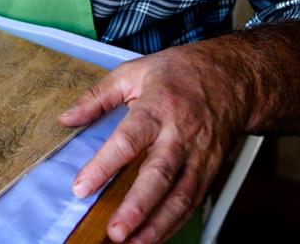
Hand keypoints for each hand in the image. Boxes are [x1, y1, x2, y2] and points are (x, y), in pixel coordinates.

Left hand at [58, 42, 249, 243]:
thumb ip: (97, 96)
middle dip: (137, 207)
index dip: (104, 166)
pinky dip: (174, 224)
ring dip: (157, 225)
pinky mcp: (210, 171)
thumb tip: (66, 118)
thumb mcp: (133, 72)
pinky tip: (154, 238)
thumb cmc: (180, 73)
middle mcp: (180, 136)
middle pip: (159, 176)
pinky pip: (192, 202)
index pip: (128, 141)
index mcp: (157, 108)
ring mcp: (199, 156)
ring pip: (180, 197)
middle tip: (115, 231)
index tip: (81, 187)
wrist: (233, 77)